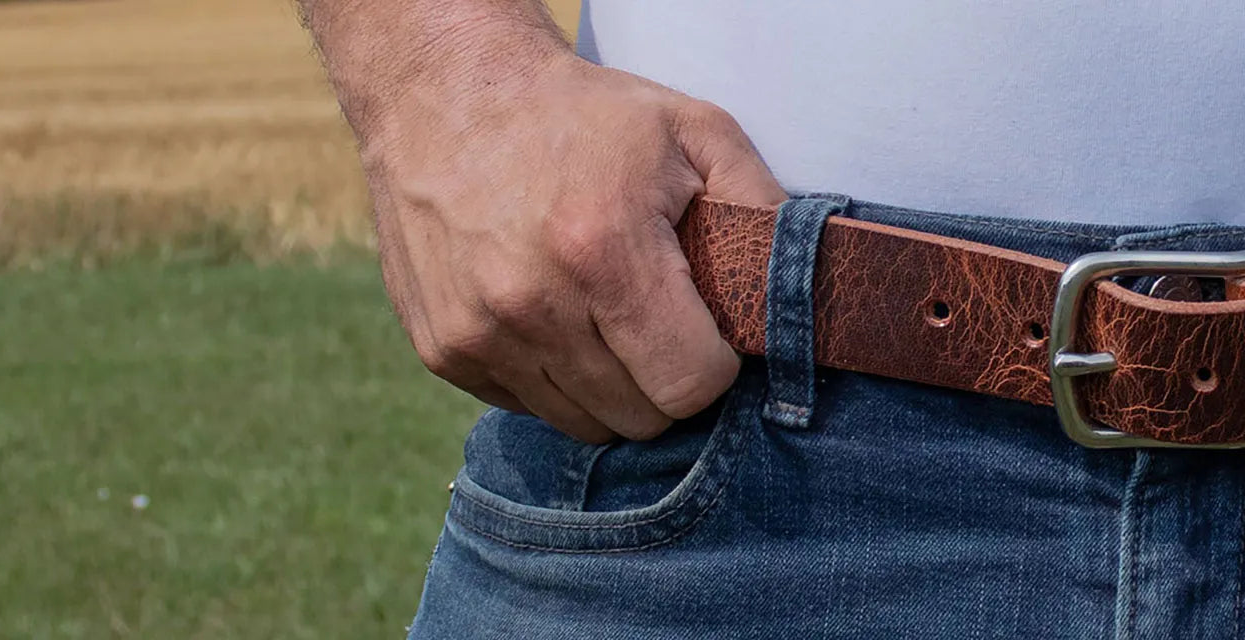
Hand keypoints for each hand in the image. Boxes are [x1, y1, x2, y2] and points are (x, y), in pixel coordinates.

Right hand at [358, 52, 784, 442]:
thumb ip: (760, 206)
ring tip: (608, 315)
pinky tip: (555, 314)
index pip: (688, 384)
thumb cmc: (579, 113)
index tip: (709, 329)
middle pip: (639, 417)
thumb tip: (802, 283)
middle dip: (666, 379)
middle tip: (662, 320)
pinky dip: (553, 377)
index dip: (715, 365)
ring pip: (584, 423)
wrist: (442, 92)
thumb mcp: (691, 129)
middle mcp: (531, 304)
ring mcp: (478, 334)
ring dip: (611, 385)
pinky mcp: (442, 349)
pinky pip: (526, 406)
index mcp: (602, 251)